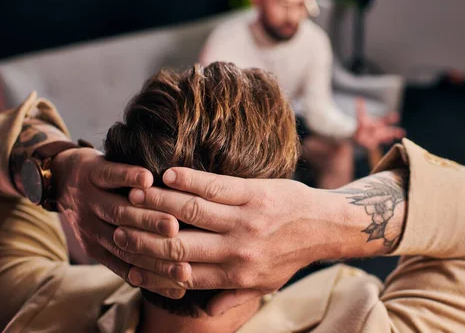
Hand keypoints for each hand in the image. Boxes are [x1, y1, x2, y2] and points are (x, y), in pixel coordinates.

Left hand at [52, 148, 189, 297]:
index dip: (158, 271)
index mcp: (98, 248)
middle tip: (184, 250)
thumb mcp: (107, 239)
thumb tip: (179, 288)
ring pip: (118, 211)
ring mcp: (90, 199)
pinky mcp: (90, 172)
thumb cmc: (97, 211)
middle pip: (124, 241)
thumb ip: (136, 257)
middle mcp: (91, 227)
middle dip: (155, 247)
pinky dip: (128, 177)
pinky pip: (110, 176)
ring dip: (146, 218)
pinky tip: (148, 180)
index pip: (129, 265)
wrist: (59, 177)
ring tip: (173, 223)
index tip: (185, 273)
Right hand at [112, 168, 333, 315]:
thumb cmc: (291, 255)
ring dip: (159, 202)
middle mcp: (237, 250)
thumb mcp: (264, 284)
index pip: (181, 274)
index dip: (149, 267)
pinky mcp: (254, 194)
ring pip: (192, 211)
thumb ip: (231, 296)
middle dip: (144, 235)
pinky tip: (168, 173)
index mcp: (235, 275)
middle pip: (179, 244)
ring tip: (136, 194)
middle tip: (118, 223)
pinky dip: (188, 179)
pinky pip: (215, 186)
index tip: (125, 258)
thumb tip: (204, 313)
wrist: (325, 226)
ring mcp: (245, 220)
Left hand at [352, 98, 404, 149]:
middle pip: (389, 131)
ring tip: (397, 141)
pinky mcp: (372, 144)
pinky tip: (385, 143)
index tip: (396, 116)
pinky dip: (377, 144)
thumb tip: (360, 98)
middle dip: (395, 132)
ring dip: (390, 139)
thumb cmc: (362, 126)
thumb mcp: (361, 117)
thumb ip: (360, 109)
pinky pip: (375, 144)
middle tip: (403, 132)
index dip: (391, 118)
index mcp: (378, 124)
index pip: (386, 121)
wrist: (357, 135)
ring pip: (385, 139)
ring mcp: (377, 138)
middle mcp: (380, 131)